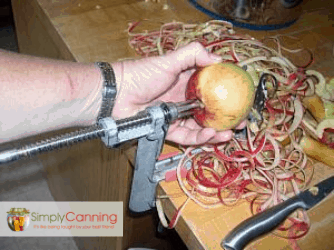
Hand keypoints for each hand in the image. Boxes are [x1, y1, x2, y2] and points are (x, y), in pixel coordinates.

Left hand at [112, 42, 245, 144]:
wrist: (118, 95)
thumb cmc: (141, 74)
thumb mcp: (170, 60)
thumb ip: (193, 54)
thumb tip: (218, 59)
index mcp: (187, 83)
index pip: (212, 90)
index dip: (226, 95)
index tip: (240, 98)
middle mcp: (184, 100)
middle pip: (209, 112)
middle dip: (225, 118)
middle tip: (240, 121)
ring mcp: (176, 116)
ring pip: (200, 127)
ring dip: (216, 131)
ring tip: (230, 132)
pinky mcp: (168, 130)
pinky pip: (187, 136)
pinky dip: (199, 137)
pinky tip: (211, 134)